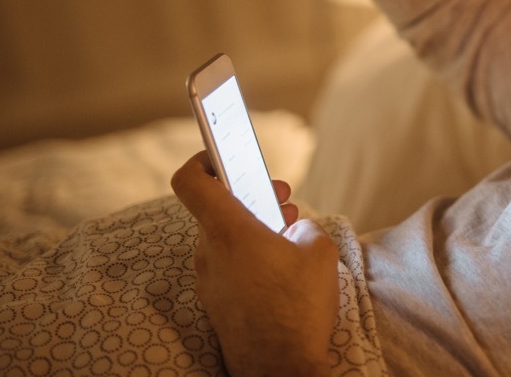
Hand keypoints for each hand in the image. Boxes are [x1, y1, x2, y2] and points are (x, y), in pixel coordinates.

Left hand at [171, 151, 338, 376]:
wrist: (280, 369)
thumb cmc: (299, 307)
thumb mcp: (319, 250)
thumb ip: (303, 227)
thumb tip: (295, 229)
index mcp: (229, 230)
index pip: (190, 181)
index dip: (202, 159)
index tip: (224, 154)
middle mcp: (209, 253)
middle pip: (217, 208)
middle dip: (250, 195)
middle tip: (281, 197)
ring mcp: (208, 281)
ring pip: (225, 237)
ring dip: (253, 227)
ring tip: (289, 232)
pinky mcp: (216, 303)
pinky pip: (228, 264)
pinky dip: (250, 255)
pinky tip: (281, 266)